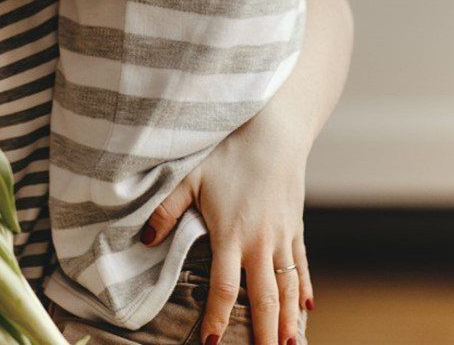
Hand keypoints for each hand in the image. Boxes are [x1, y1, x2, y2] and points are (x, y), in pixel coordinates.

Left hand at [143, 121, 313, 344]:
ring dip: (288, 320)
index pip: (223, 289)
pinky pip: (302, 265)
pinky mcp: (295, 226)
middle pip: (264, 298)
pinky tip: (307, 310)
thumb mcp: (189, 177)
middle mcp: (261, 242)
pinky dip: (305, 289)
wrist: (274, 131)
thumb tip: (145, 240)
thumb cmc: (228, 152)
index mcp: (231, 234)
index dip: (217, 319)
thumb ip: (166, 210)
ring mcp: (282, 236)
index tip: (211, 344)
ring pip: (289, 288)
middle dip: (264, 333)